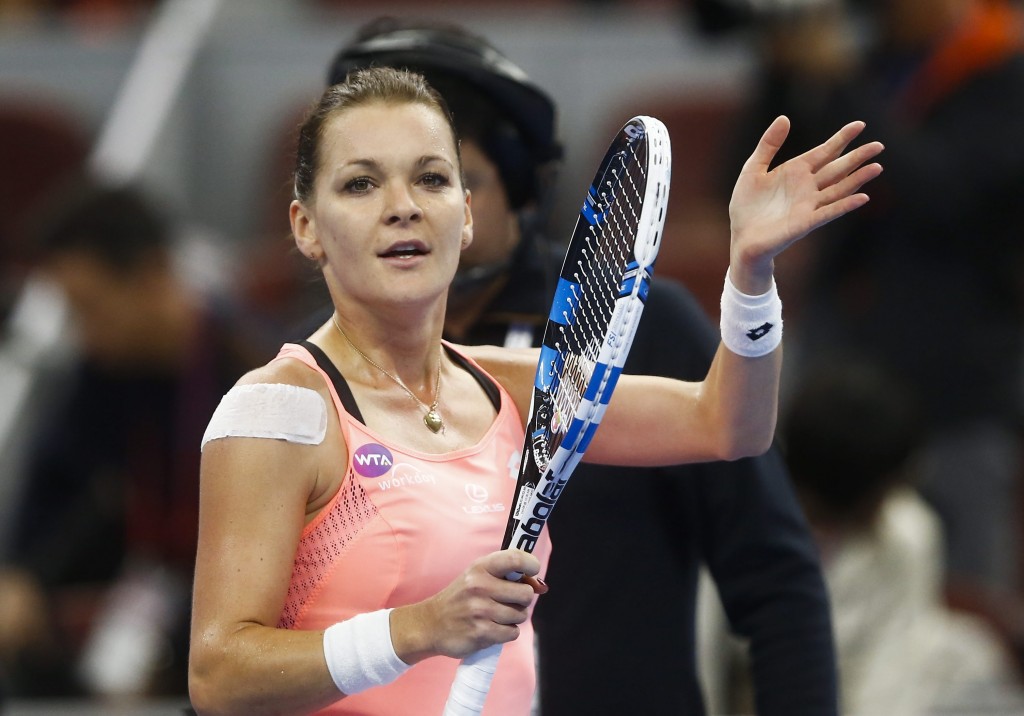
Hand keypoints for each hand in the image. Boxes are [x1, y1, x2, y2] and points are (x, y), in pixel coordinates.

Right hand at [389, 549, 544, 662]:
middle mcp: (480, 586)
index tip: (533, 571)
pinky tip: (492, 628)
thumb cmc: (462, 598)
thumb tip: (541, 586)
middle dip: (523, 599)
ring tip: (497, 616)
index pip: (515, 559)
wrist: (431, 624)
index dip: (531, 564)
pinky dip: (506, 633)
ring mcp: (480, 611)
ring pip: (521, 615)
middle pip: (526, 593)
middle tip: (510, 601)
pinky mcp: (481, 633)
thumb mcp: (478, 577)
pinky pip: (512, 633)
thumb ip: (508, 576)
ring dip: (514, 618)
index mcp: (480, 568)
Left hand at [728, 116, 882, 292]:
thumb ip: (768, 145)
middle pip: (837, 168)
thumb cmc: (747, 206)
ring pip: (839, 189)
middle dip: (857, 157)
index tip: (860, 125)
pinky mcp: (805, 223)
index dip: (841, 139)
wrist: (741, 237)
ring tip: (877, 167)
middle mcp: (807, 187)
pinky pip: (829, 212)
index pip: (824, 151)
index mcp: (796, 171)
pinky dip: (845, 205)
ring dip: (858, 179)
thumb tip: (784, 117)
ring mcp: (809, 205)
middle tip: (879, 145)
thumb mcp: (753, 169)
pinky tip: (862, 197)